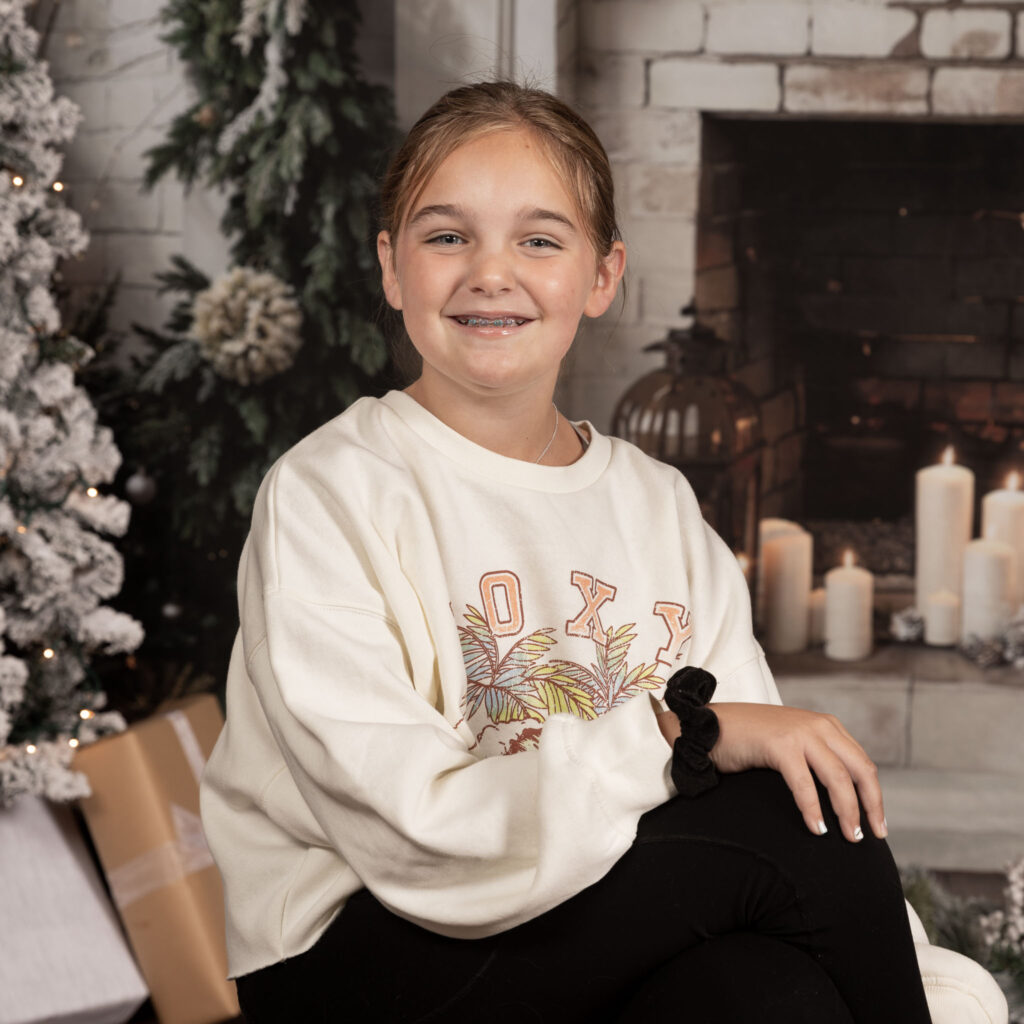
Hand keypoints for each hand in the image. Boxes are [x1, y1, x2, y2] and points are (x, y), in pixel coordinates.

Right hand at [656, 703, 886, 843]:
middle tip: (872, 837)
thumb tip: (841, 800)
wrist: (709, 725)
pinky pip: (804, 783)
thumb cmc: (748, 741)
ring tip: (849, 837)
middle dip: (870, 806)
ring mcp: (799, 732)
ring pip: (838, 778)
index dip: (874, 797)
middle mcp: (818, 726)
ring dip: (847, 812)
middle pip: (860, 770)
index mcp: (826, 726)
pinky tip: (816, 828)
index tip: (876, 824)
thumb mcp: (792, 746)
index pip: (863, 764)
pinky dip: (812, 809)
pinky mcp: (779, 743)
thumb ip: (816, 760)